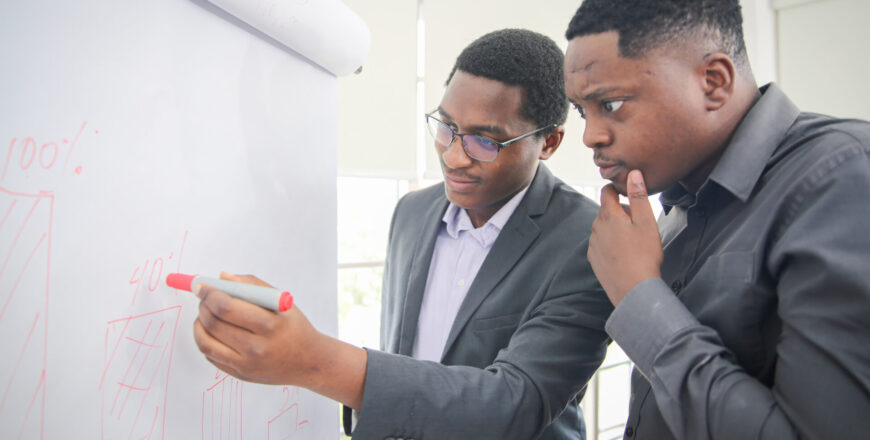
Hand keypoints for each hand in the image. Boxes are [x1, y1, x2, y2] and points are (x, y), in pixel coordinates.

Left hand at [192, 272, 320, 385]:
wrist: (309, 362)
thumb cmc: (294, 328)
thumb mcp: (281, 301)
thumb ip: (252, 286)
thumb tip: (223, 278)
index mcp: (269, 325)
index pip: (227, 307)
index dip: (209, 294)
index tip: (202, 286)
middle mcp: (256, 347)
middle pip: (214, 324)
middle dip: (203, 306)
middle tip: (204, 298)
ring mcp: (247, 364)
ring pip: (206, 342)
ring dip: (199, 324)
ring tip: (204, 315)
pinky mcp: (240, 374)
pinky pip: (211, 356)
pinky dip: (205, 340)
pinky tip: (211, 331)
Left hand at [588, 170, 662, 305]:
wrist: (634, 290)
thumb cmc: (644, 255)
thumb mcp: (646, 222)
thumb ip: (638, 196)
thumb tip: (633, 173)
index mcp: (609, 215)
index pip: (607, 191)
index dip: (619, 189)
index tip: (630, 195)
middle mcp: (596, 228)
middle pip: (606, 210)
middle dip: (621, 211)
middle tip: (639, 224)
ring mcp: (593, 245)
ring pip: (603, 228)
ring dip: (615, 229)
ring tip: (634, 242)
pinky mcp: (594, 259)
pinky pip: (601, 244)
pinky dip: (611, 244)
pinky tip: (625, 254)